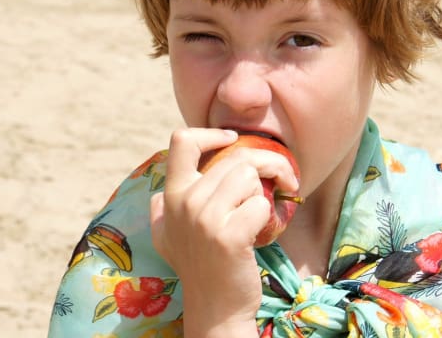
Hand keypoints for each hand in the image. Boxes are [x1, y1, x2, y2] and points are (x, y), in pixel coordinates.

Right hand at [149, 127, 297, 336]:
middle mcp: (183, 202)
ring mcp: (204, 219)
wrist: (214, 309)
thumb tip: (158, 193)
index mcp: (171, 196)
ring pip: (250, 176)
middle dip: (268, 164)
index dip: (212, 133)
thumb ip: (162, 211)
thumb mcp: (167, 238)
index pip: (182, 141)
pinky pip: (261, 204)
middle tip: (283, 178)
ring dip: (265, 191)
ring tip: (262, 210)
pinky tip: (260, 232)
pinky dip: (268, 216)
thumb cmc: (198, 267)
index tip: (232, 140)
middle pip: (236, 158)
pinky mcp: (228, 237)